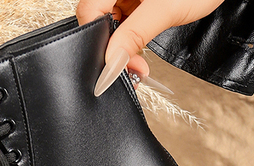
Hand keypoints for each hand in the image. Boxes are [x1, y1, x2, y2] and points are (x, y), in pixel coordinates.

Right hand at [76, 0, 225, 93]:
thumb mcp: (164, 11)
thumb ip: (135, 35)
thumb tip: (112, 62)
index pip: (89, 12)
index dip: (96, 41)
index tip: (111, 68)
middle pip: (98, 19)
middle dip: (110, 49)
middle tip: (129, 70)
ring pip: (110, 24)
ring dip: (120, 49)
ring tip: (137, 66)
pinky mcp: (137, 1)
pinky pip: (125, 23)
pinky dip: (129, 42)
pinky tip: (138, 54)